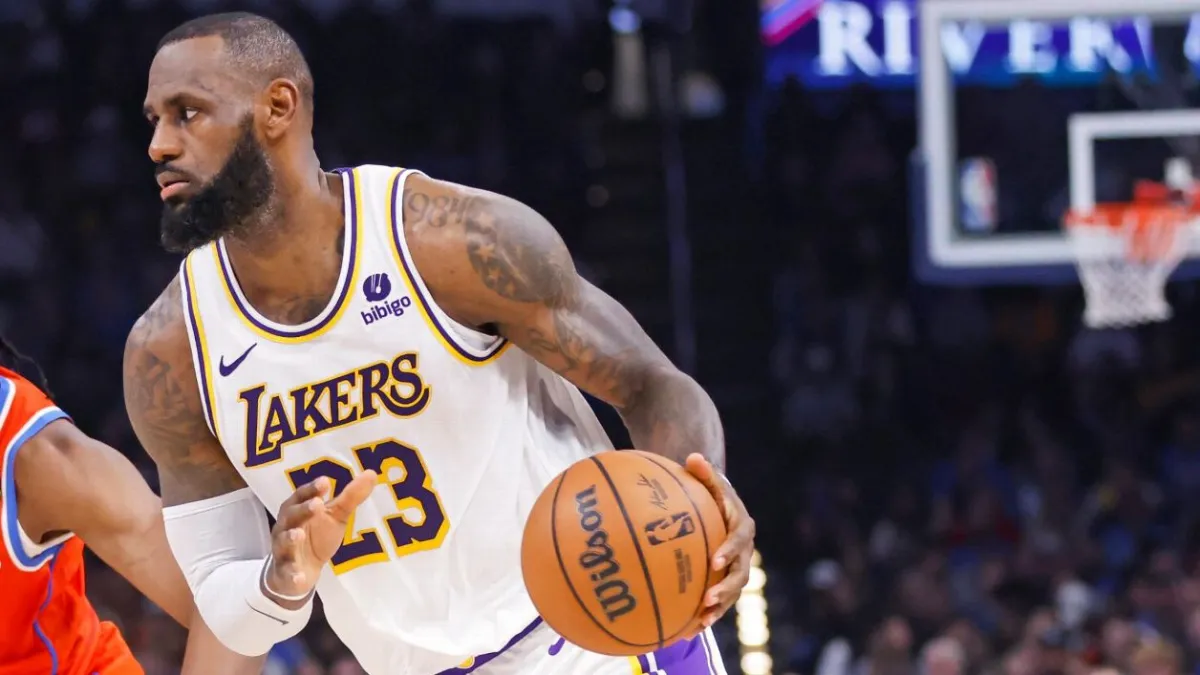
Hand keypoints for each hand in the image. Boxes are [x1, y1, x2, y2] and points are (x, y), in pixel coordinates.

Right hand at [263, 471, 376, 604]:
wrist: (301, 572)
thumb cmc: (317, 537)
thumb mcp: (335, 517)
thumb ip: (350, 497)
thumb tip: (371, 473)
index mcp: (298, 510)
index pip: (302, 496)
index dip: (311, 489)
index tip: (325, 482)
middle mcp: (286, 527)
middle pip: (291, 516)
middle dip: (302, 510)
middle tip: (317, 504)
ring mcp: (284, 550)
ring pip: (283, 542)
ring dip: (290, 538)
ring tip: (299, 534)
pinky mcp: (285, 572)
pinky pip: (287, 573)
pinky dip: (292, 574)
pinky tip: (299, 576)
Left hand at [685, 453, 754, 629]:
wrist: (717, 506)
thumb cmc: (709, 490)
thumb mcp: (707, 480)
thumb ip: (703, 472)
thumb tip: (694, 457)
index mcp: (742, 526)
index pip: (740, 539)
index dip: (730, 551)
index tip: (715, 562)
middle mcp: (743, 550)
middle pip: (740, 573)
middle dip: (726, 589)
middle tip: (708, 599)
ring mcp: (736, 567)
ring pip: (732, 592)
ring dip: (719, 608)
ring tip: (701, 622)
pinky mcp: (725, 579)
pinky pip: (719, 600)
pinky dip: (707, 614)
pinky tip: (688, 629)